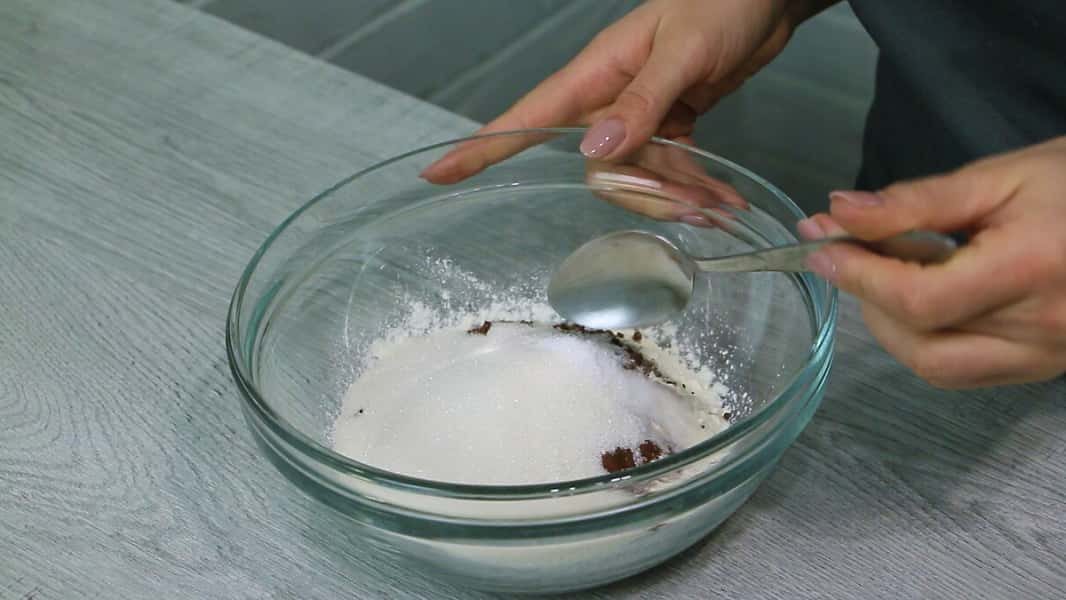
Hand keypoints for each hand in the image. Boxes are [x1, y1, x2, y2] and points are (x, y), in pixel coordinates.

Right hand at [422, 0, 821, 183]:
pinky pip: (668, 172)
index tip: (437, 170)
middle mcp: (609, 98)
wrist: (767, 0)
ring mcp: (639, 117)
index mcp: (596, 72)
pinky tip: (724, 199)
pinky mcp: (669, 127)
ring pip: (635, 177)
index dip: (482, 145)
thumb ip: (642, 101)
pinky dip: (695, 188)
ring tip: (720, 205)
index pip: (528, 115)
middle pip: (596, 168)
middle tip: (695, 204)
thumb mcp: (683, 50)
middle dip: (642, 193)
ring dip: (677, 196)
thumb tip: (593, 151)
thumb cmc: (721, 4)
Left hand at [798, 137, 1065, 387]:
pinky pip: (964, 370)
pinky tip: (924, 297)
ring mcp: (1046, 357)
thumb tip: (841, 214)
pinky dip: (926, 339)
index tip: (820, 245)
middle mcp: (1043, 329)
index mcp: (1032, 270)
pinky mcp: (1043, 366)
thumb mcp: (1000, 177)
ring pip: (936, 366)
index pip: (918, 299)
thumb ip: (915, 202)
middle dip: (868, 296)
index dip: (859, 275)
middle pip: (919, 339)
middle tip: (852, 249)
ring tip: (888, 271)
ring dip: (892, 325)